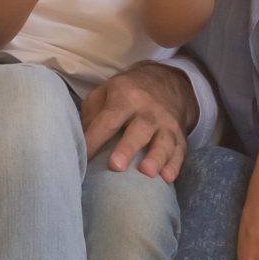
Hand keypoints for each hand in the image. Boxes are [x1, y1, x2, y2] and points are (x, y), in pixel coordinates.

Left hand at [79, 60, 195, 182]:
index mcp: (125, 97)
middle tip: (115, 166)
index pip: (107, 121)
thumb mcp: (105, 92)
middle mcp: (148, 110)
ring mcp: (166, 123)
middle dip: (127, 148)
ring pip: (163, 141)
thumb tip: (78, 145)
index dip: (94, 140)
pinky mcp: (180, 135)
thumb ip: (91, 116)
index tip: (82, 159)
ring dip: (156, 158)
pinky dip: (175, 165)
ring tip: (147, 173)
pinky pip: (180, 151)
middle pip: (138, 130)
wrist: (167, 81)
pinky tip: (168, 178)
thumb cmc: (127, 92)